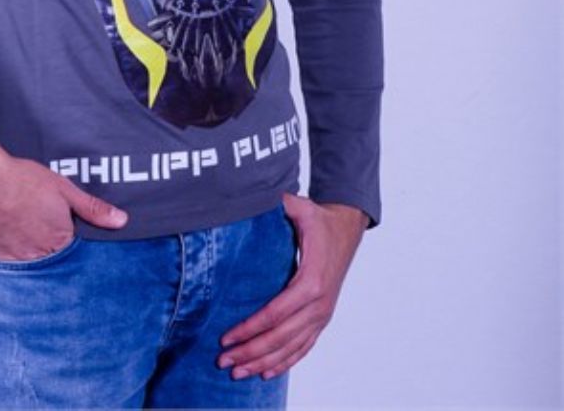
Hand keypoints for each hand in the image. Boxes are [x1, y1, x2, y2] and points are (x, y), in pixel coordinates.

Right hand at [0, 138, 128, 260]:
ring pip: (32, 268)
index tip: (72, 244)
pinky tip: (11, 241)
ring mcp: (16, 261)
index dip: (75, 249)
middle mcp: (39, 257)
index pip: (75, 257)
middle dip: (54, 257)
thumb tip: (121, 221)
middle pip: (54, 265)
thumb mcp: (63, 189)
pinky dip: (13, 257)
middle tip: (45, 237)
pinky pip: (9, 267)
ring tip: (28, 239)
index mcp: (59, 241)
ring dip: (34, 258)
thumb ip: (92, 209)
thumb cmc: (23, 181)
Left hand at [217, 192, 368, 381]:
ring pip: (290, 349)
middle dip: (250, 352)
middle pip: (280, 338)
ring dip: (263, 363)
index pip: (275, 314)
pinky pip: (303, 348)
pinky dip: (284, 363)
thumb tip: (250, 196)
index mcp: (311, 282)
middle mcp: (319, 305)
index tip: (226, 338)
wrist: (347, 229)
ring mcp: (322, 315)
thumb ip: (280, 204)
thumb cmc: (320, 220)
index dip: (249, 328)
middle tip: (222, 361)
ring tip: (237, 373)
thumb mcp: (301, 208)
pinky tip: (265, 372)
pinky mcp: (321, 319)